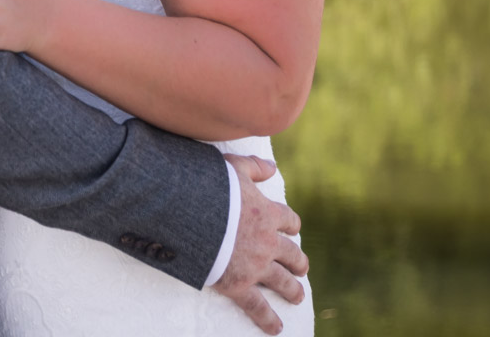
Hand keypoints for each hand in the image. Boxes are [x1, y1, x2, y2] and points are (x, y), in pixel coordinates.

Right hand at [213, 155, 307, 334]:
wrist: (189, 212)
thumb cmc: (208, 186)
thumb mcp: (232, 168)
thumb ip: (254, 167)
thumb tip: (272, 167)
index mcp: (267, 213)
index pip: (289, 221)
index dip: (291, 226)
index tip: (291, 230)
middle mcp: (268, 241)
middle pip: (293, 254)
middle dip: (298, 261)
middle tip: (300, 267)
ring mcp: (256, 265)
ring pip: (283, 281)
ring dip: (292, 289)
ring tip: (297, 295)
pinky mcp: (239, 284)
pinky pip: (258, 306)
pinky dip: (267, 319)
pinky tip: (276, 328)